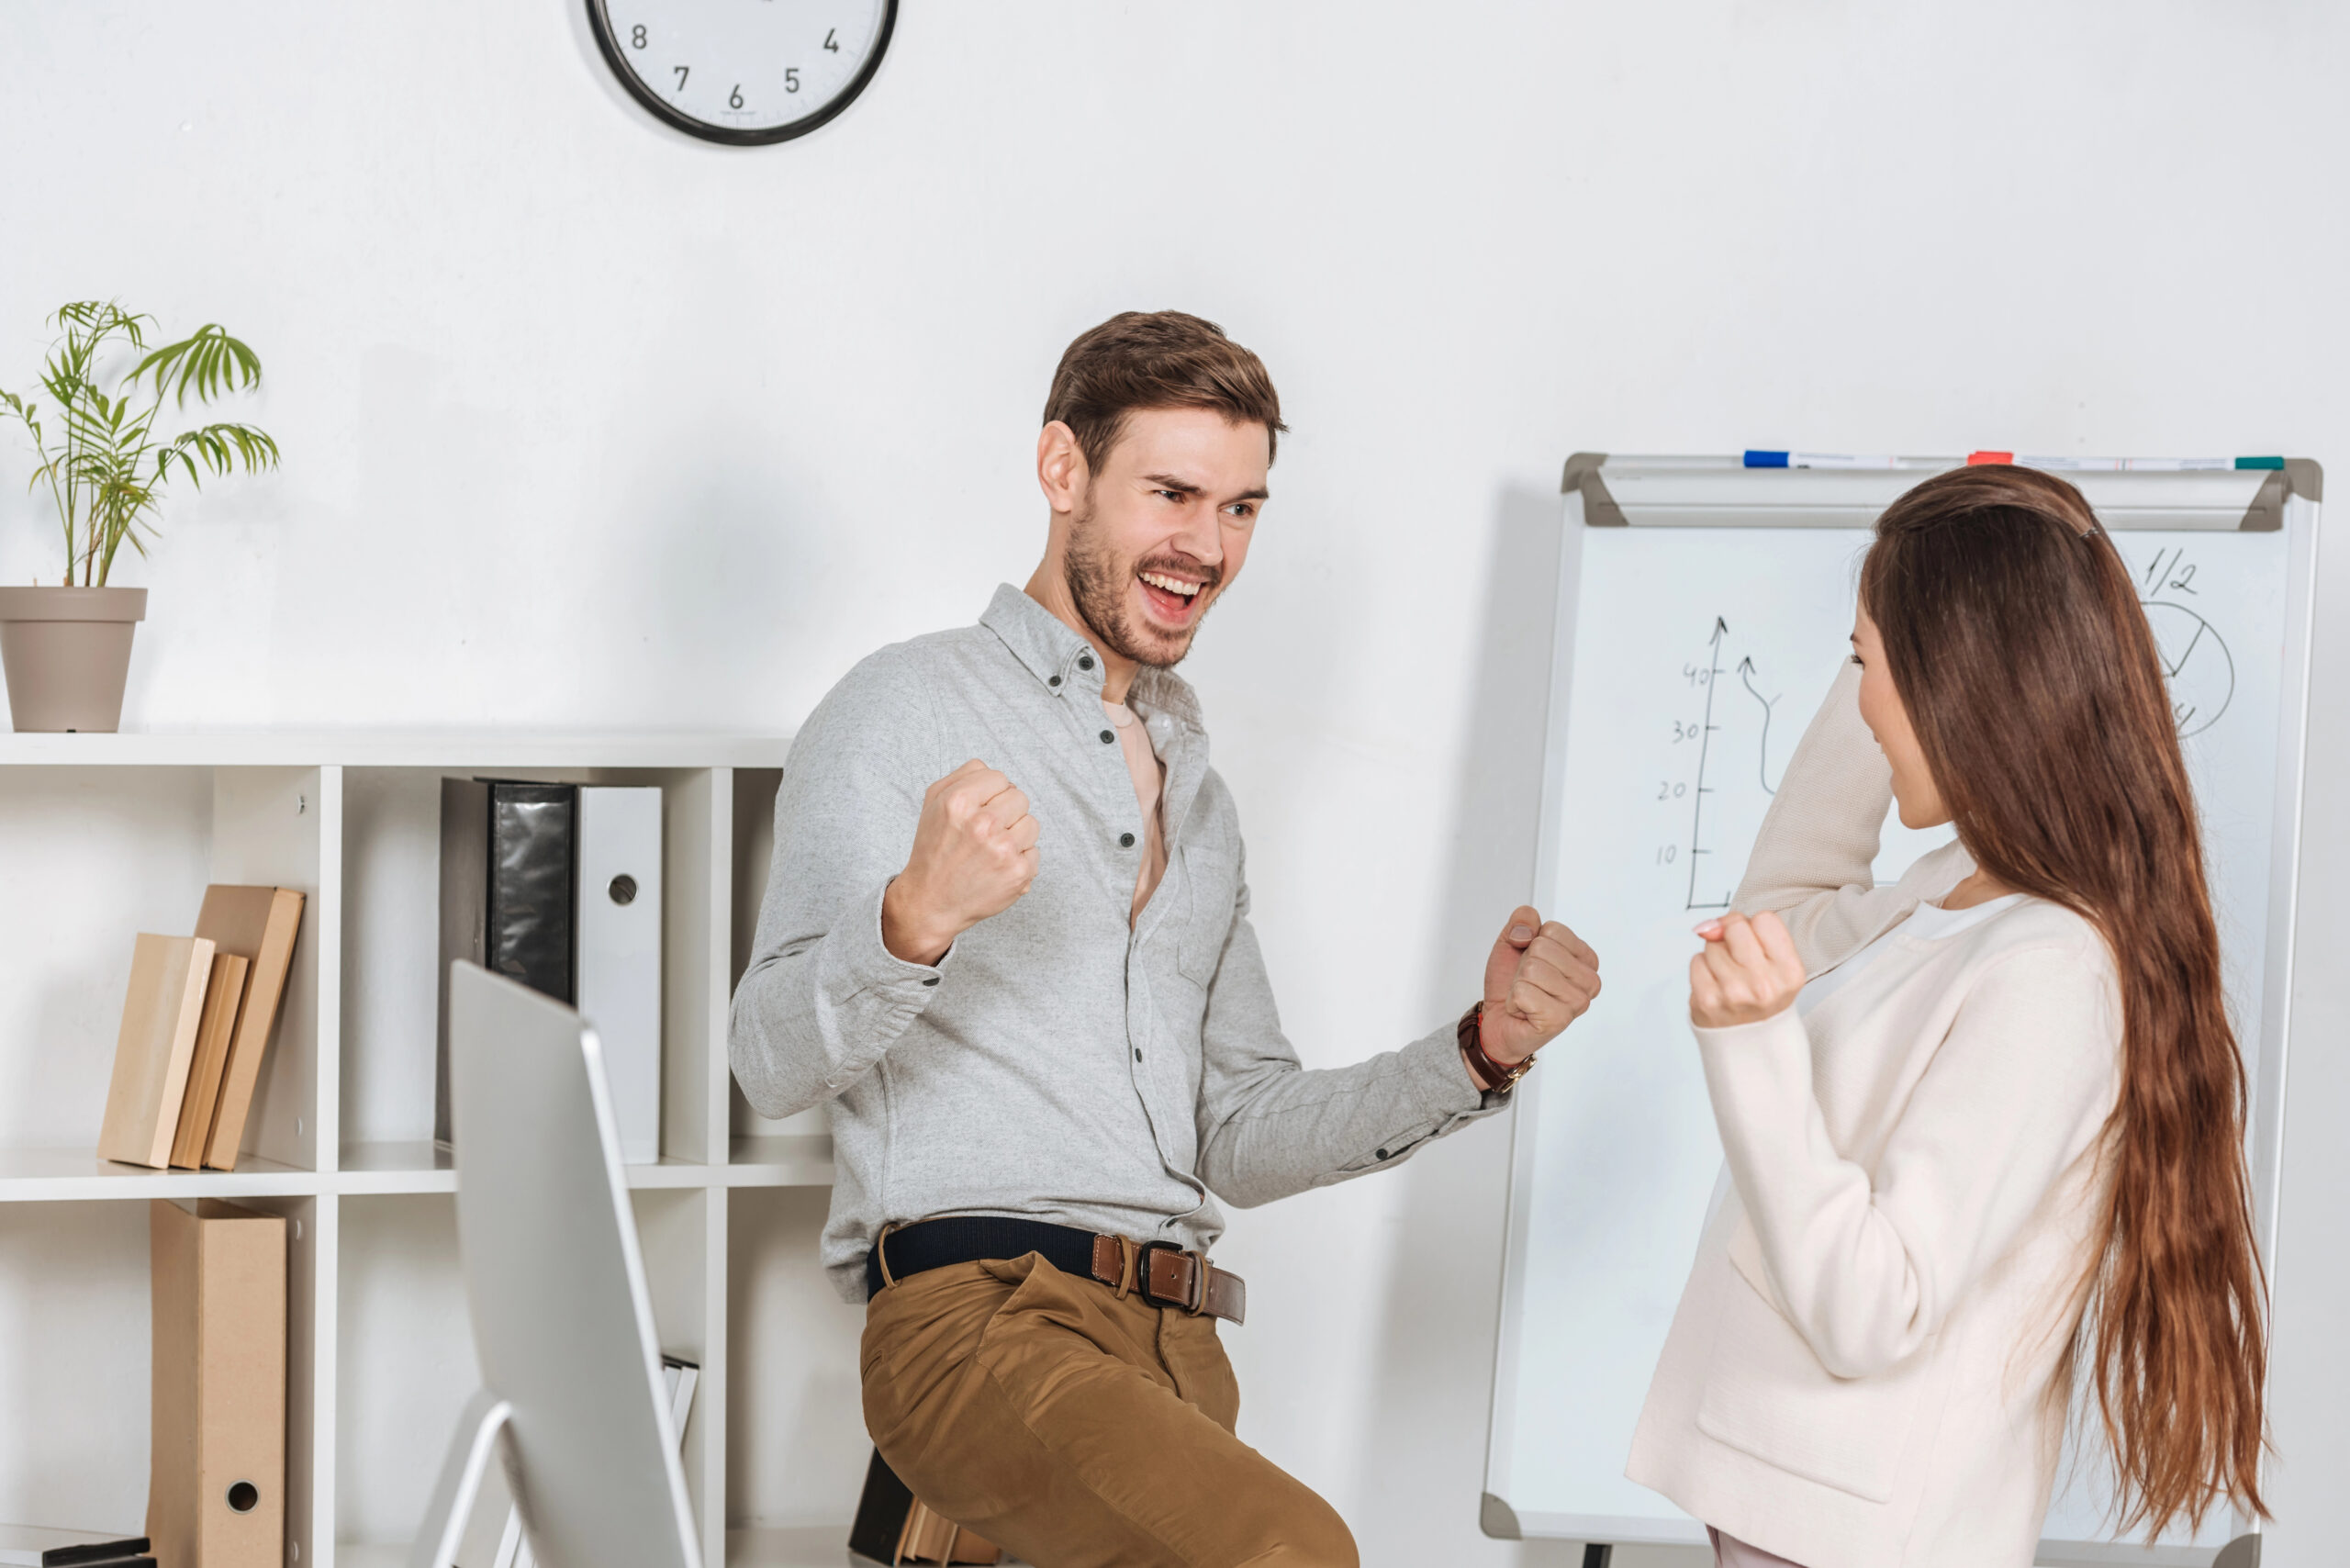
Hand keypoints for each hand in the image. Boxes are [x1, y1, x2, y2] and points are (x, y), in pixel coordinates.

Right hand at [881, 760, 1039, 964]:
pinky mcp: (1018, 873)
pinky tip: (998, 867)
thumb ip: (962, 775)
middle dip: (1005, 812)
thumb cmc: (934, 849)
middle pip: (1020, 797)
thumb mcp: (933, 803)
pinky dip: (1020, 860)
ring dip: (1016, 835)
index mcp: (958, 802)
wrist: (931, 902)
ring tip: (992, 849)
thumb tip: (990, 768)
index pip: (999, 778)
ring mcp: (1003, 850)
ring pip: (1032, 823)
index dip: (990, 793)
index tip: (980, 809)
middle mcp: (982, 824)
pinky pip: (1035, 852)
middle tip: (986, 831)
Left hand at [1479, 906, 1600, 1065]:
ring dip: (1518, 984)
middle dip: (1524, 965)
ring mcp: (1577, 1002)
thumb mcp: (1512, 941)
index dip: (1531, 944)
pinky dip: (1514, 1000)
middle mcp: (1588, 981)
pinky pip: (1524, 992)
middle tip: (1528, 983)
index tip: (1533, 964)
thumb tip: (1528, 928)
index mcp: (1585, 958)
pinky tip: (1523, 1011)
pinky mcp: (1559, 1020)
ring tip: (1526, 997)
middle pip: (1542, 948)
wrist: (1498, 1019)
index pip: (1554, 930)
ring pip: (1533, 970)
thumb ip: (1523, 920)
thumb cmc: (1511, 983)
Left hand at [1687, 910, 1804, 1027]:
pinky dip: (1703, 968)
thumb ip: (1753, 932)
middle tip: (1741, 958)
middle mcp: (1764, 985)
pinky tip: (1716, 985)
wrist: (1751, 1041)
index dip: (1757, 928)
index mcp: (1790, 972)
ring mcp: (1733, 993)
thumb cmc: (1764, 995)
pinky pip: (1696, 960)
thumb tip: (1710, 926)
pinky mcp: (1706, 1000)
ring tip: (1730, 976)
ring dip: (1717, 953)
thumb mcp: (1778, 965)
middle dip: (1733, 934)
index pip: (1764, 919)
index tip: (1759, 947)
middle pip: (1735, 925)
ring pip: (1712, 942)